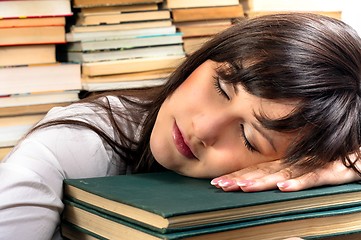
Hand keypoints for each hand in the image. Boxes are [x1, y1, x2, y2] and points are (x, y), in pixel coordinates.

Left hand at [211, 159, 360, 191]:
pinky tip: (283, 187)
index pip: (260, 171)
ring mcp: (316, 165)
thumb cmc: (337, 156)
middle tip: (220, 185)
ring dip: (263, 181)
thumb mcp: (309, 167)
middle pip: (266, 172)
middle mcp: (298, 162)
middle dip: (241, 179)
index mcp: (290, 163)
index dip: (239, 176)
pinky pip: (316, 176)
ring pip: (285, 173)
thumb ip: (290, 173)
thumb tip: (270, 183)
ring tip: (243, 186)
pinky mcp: (336, 169)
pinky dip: (299, 182)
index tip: (219, 182)